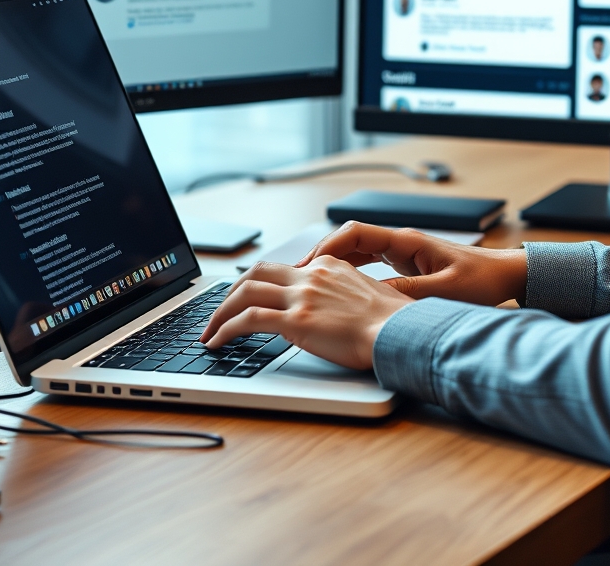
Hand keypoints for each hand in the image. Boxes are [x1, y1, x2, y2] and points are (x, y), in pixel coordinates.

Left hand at [199, 256, 412, 369]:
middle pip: (256, 273)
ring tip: (209, 332)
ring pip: (245, 293)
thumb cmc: (393, 323)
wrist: (401, 331)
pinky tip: (217, 342)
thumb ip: (341, 296)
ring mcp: (302, 296)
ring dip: (220, 313)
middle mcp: (311, 275)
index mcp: (328, 266)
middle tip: (219, 313)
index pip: (282, 269)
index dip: (259, 285)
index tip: (247, 299)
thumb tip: (330, 313)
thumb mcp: (367, 296)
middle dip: (231, 293)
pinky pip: (248, 320)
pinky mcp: (296, 319)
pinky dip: (225, 330)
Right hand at [297, 221, 527, 306]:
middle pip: (349, 240)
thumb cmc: (481, 280)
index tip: (309, 265)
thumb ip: (407, 293)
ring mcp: (401, 252)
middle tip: (297, 276)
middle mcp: (400, 242)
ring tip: (309, 284)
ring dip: (332, 265)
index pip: (356, 232)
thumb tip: (371, 298)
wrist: (505, 276)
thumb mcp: (443, 291)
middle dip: (322, 256)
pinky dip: (348, 272)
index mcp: (406, 241)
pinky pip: (367, 263)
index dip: (328, 247)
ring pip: (356, 251)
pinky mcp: (404, 264)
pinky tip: (336, 288)